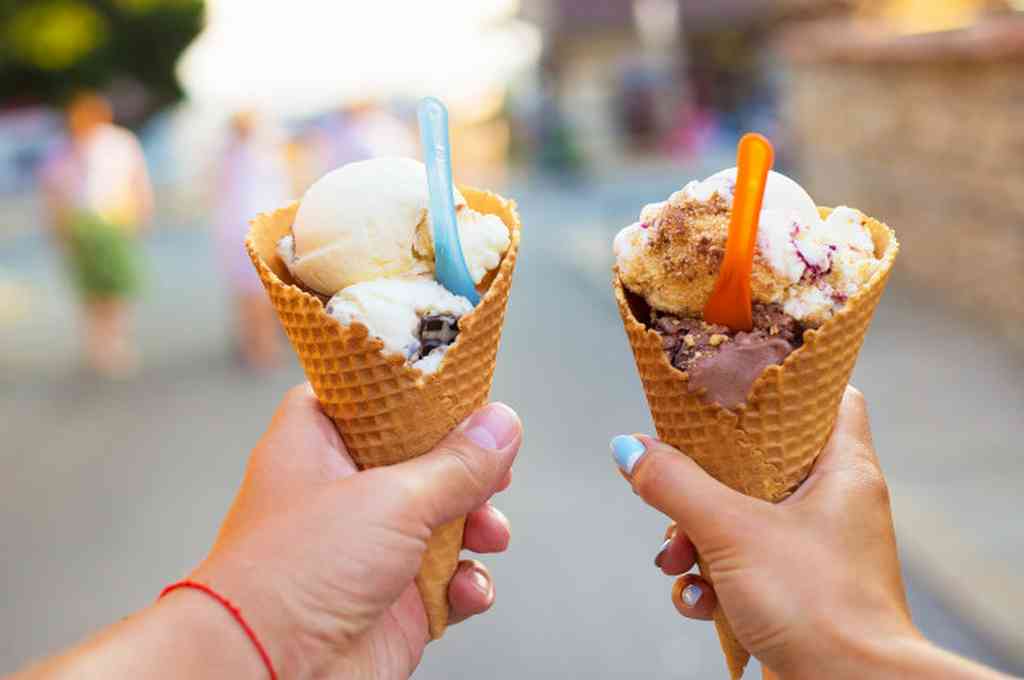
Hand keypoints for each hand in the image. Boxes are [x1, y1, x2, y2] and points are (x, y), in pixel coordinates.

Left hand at [192, 385, 521, 679]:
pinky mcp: (391, 602)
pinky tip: (466, 587)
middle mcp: (342, 493)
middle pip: (419, 458)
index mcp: (318, 446)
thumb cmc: (291, 575)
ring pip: (442, 521)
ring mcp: (368, 549)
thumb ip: (456, 463)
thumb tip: (501, 425)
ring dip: (477, 526)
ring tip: (488, 531)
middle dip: (466, 468)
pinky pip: (447, 582)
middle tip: (494, 468)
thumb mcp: (392, 499)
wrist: (267, 673)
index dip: (410, 388)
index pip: (364, 395)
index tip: (458, 385)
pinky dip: (466, 584)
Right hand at [613, 387, 918, 678]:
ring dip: (694, 538)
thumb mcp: (731, 531)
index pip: (826, 396)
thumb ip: (676, 484)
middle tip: (671, 487)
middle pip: (760, 461)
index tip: (731, 381)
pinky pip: (740, 568)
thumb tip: (628, 448)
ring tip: (676, 561)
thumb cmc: (817, 606)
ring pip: (740, 518)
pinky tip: (698, 601)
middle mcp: (834, 505)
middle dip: (703, 481)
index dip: (783, 382)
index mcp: (843, 470)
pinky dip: (710, 582)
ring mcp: (813, 550)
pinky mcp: (795, 592)